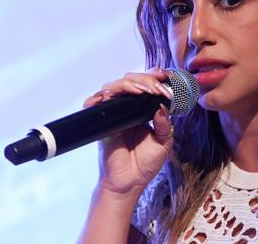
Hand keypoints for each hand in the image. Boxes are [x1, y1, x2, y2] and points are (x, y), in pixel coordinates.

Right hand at [83, 68, 173, 197]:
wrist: (129, 182)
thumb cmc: (145, 163)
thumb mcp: (163, 142)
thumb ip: (165, 124)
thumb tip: (162, 106)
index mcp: (142, 109)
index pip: (145, 84)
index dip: (153, 76)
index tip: (165, 76)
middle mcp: (126, 107)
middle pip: (130, 80)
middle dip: (144, 78)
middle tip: (156, 87)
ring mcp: (112, 113)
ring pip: (113, 86)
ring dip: (128, 84)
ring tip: (142, 91)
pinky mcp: (100, 122)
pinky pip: (92, 103)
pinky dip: (98, 97)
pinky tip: (109, 96)